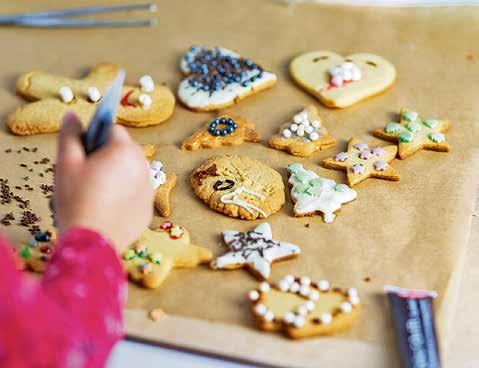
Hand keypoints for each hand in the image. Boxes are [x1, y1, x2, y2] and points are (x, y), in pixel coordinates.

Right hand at [54, 112, 153, 249]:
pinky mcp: (148, 209)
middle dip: (108, 155)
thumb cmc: (76, 200)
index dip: (95, 137)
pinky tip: (107, 207)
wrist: (91, 242)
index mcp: (125, 150)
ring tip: (96, 192)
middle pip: (125, 150)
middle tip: (87, 174)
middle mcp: (143, 166)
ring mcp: (149, 189)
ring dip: (118, 174)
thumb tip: (72, 115)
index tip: (84, 152)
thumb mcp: (66, 164)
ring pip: (131, 171)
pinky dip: (125, 195)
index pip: (113, 129)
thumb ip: (70, 135)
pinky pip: (136, 193)